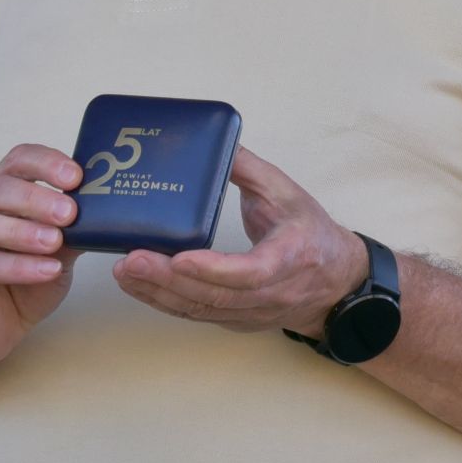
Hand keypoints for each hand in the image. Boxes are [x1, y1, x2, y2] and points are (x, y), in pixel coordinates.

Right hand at [0, 144, 81, 369]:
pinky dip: (17, 266)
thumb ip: (71, 229)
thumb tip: (105, 209)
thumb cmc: (23, 283)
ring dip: (20, 230)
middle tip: (69, 212)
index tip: (76, 176)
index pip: (16, 161)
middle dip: (35, 198)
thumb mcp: (56, 252)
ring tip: (54, 240)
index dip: (44, 163)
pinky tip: (46, 269)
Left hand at [111, 146, 366, 335]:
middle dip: (168, 281)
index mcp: (290, 259)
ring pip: (200, 309)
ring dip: (158, 293)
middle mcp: (269, 294)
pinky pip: (196, 314)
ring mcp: (251, 313)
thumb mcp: (289, 193)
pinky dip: (164, 301)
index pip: (251, 272)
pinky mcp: (235, 320)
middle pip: (214, 296)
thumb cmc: (312, 234)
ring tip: (124, 271)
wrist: (337, 283)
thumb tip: (218, 142)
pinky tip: (138, 285)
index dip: (214, 268)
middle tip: (130, 260)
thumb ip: (251, 170)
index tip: (181, 258)